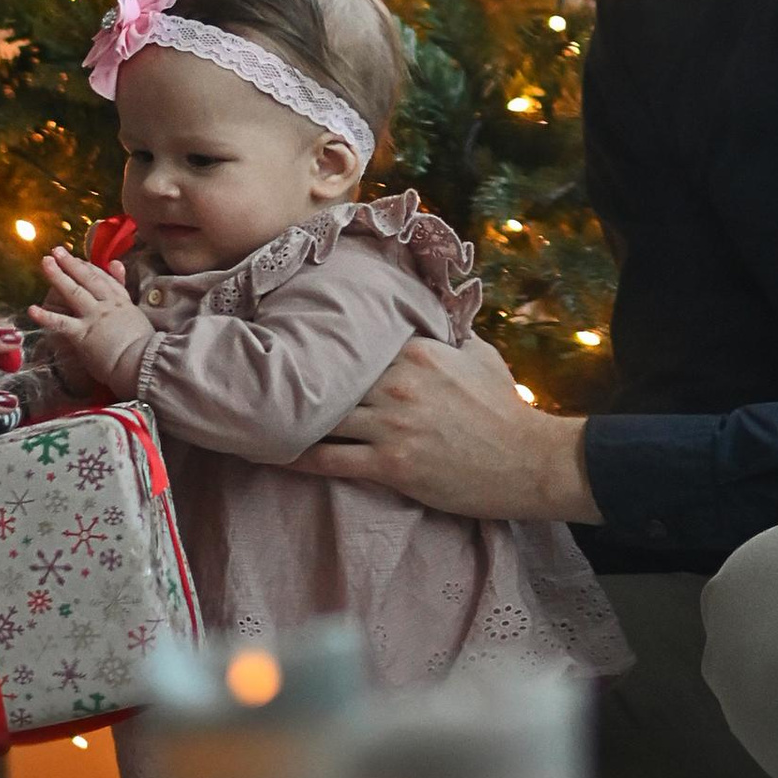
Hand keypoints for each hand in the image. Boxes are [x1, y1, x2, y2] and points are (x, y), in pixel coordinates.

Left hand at [28, 249, 149, 393]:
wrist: (144, 362)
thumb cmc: (145, 346)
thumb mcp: (139, 318)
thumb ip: (128, 301)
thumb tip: (124, 286)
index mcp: (121, 302)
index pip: (104, 279)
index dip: (90, 268)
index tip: (79, 259)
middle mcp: (107, 305)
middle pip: (88, 279)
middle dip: (72, 263)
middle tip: (57, 250)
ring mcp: (94, 317)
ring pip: (74, 292)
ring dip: (58, 275)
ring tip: (45, 262)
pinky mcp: (82, 334)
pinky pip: (61, 323)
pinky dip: (46, 317)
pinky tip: (31, 309)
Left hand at [289, 335, 598, 523]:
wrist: (528, 461)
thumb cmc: (505, 409)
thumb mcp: (480, 355)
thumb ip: (448, 332)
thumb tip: (432, 313)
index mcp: (416, 351)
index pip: (355, 341)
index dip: (324, 345)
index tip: (293, 343)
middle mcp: (396, 384)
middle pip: (330, 377)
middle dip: (296, 377)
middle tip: (259, 377)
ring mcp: (391, 425)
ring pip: (323, 417)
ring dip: (287, 415)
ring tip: (250, 413)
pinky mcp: (391, 464)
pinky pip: (329, 459)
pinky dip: (296, 456)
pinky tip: (270, 452)